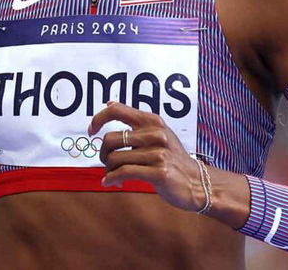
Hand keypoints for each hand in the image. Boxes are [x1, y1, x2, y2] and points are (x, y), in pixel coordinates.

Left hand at [88, 101, 206, 211]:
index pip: (117, 110)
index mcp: (153, 121)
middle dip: (102, 154)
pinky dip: (112, 179)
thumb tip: (109, 104)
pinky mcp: (159, 172)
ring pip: (114, 159)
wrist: (196, 182)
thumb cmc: (173, 158)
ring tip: (114, 176)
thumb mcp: (159, 133)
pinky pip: (124, 173)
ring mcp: (158, 153)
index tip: (91, 131)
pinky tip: (111, 183)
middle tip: (107, 163)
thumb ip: (136, 121)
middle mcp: (155, 134)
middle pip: (110, 139)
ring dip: (108, 170)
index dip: (98, 119)